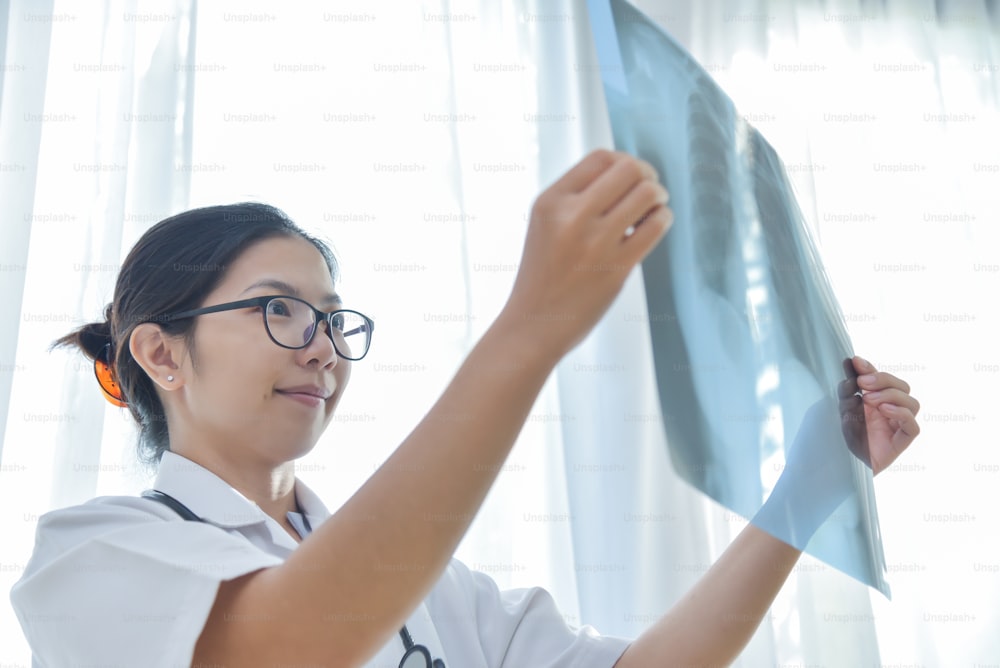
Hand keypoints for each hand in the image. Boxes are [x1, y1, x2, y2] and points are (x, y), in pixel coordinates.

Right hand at [500, 149, 672, 357]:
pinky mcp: (616, 267)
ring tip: (651, 211)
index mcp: (550, 201)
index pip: (600, 157)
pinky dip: (663, 220)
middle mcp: (571, 216)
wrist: (532, 326)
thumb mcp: (544, 225)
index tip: (629, 178)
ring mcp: (594, 242)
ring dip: (658, 197)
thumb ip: (575, 198)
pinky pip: (656, 226)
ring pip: (647, 193)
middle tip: (648, 192)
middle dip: (647, 175)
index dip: (624, 161)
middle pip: (628, 168)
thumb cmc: (543, 275)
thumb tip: (628, 172)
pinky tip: (654, 228)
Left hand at [851, 355, 920, 474]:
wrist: (844, 464)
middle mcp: (892, 410)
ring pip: (912, 403)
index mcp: (877, 399)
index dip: (872, 368)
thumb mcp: (843, 409)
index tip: (856, 362)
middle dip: (883, 380)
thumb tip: (849, 367)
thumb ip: (847, 390)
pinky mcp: (902, 441)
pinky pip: (913, 426)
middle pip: (902, 386)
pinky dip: (901, 414)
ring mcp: (898, 425)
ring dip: (891, 396)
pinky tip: (884, 410)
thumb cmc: (847, 436)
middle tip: (863, 384)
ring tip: (869, 400)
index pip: (882, 379)